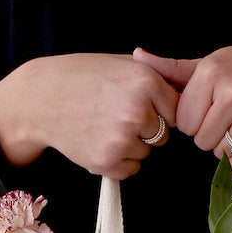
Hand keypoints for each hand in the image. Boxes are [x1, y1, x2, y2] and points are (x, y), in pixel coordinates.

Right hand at [0, 53, 179, 179]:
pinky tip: (100, 140)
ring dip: (132, 144)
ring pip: (147, 152)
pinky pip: (131, 168)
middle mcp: (137, 111)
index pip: (177, 109)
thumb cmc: (82, 77)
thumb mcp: (121, 63)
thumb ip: (155, 76)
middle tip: (117, 114)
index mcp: (145, 81)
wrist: (41, 98)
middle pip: (164, 133)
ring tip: (104, 125)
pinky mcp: (107, 161)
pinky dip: (120, 161)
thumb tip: (190, 90)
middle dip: (147, 128)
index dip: (161, 109)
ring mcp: (122, 138)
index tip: (141, 104)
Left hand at [133, 40, 231, 170]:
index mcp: (211, 73)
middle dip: (210, 135)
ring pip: (222, 152)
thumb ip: (174, 69)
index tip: (208, 110)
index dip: (193, 121)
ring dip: (228, 146)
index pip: (183, 123)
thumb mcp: (210, 62)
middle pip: (201, 141)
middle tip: (226, 119)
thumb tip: (137, 56)